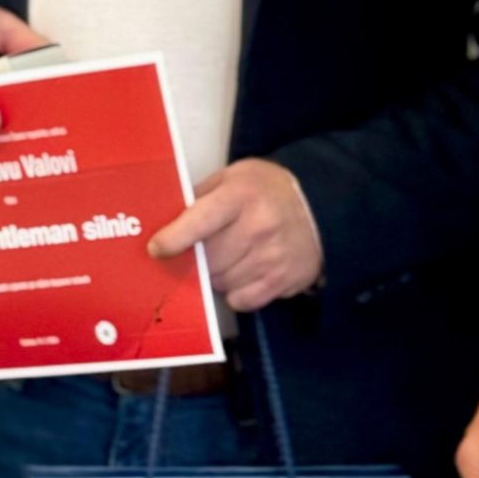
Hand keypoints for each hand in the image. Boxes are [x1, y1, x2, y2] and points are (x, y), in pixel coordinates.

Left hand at [148, 159, 323, 309]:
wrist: (322, 208)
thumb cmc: (269, 190)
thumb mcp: (235, 176)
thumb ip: (201, 196)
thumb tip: (165, 220)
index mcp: (242, 195)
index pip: (200, 221)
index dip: (174, 239)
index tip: (157, 249)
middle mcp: (259, 226)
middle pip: (207, 260)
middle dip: (196, 260)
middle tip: (198, 252)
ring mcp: (273, 257)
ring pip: (221, 283)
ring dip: (216, 275)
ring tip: (229, 256)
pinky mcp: (283, 281)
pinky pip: (240, 301)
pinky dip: (235, 291)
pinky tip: (245, 271)